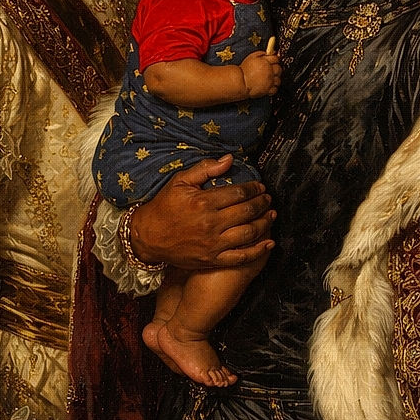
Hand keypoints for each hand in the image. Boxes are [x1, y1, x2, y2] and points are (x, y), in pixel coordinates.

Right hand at [130, 155, 274, 270]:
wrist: (147, 237)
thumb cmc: (164, 206)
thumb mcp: (180, 181)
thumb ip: (205, 168)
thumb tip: (229, 159)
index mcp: (204, 202)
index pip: (239, 193)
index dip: (254, 189)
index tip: (260, 187)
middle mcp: (211, 223)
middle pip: (247, 212)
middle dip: (262, 204)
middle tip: (268, 199)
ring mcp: (213, 244)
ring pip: (248, 233)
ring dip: (265, 223)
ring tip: (272, 215)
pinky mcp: (212, 260)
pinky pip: (240, 257)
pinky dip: (258, 251)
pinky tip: (269, 243)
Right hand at [241, 50, 280, 97]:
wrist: (240, 82)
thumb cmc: (244, 70)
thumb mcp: (251, 57)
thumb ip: (261, 54)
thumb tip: (268, 53)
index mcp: (266, 63)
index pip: (276, 59)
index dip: (275, 59)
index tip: (274, 61)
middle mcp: (269, 72)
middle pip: (279, 69)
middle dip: (276, 69)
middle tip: (272, 70)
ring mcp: (269, 81)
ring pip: (278, 80)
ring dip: (275, 79)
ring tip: (270, 78)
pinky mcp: (268, 90)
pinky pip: (275, 89)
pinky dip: (273, 88)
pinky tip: (269, 85)